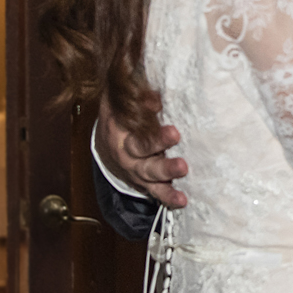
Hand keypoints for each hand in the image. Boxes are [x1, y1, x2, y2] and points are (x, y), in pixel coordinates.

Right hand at [96, 92, 187, 208]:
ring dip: (166, 171)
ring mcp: (135, 170)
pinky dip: (168, 197)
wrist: (109, 143)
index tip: (157, 103)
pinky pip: (156, 191)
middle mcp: (124, 151)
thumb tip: (155, 96)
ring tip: (183, 168)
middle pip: (138, 147)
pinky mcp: (146, 183)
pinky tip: (182, 200)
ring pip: (148, 172)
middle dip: (156, 141)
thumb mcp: (121, 99)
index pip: (127, 119)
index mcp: (117, 127)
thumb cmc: (122, 114)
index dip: (140, 111)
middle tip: (175, 133)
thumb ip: (136, 92)